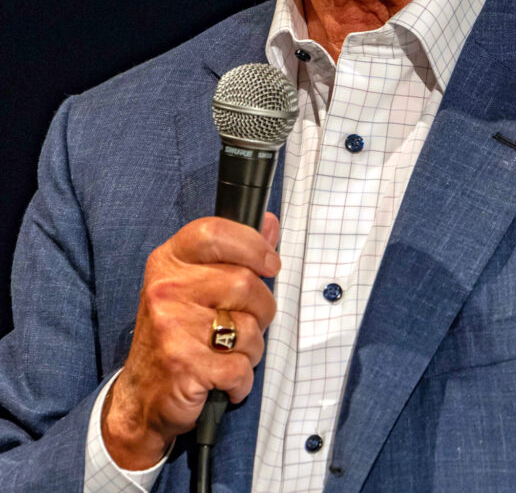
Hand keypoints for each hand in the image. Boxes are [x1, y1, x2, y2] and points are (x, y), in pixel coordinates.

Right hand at [101, 212, 279, 469]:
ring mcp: (172, 326)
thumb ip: (234, 253)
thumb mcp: (195, 284)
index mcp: (169, 261)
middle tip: (248, 322)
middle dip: (262, 308)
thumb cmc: (177, 333)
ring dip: (252, 347)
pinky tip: (225, 380)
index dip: (252, 244)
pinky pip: (240, 368)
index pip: (214, 232)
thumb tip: (270, 223)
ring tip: (231, 353)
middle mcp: (166, 289)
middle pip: (244, 282)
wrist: (140, 397)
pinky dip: (242, 380)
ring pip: (248, 327)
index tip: (270, 263)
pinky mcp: (184, 366)